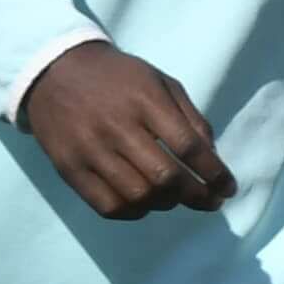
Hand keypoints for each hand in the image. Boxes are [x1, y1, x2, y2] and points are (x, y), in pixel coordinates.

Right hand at [17, 44, 234, 220]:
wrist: (55, 71)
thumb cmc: (119, 79)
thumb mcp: (161, 82)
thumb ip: (191, 118)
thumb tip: (213, 160)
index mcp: (144, 100)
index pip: (188, 147)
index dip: (214, 173)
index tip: (228, 188)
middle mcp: (116, 126)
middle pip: (164, 177)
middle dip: (196, 196)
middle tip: (210, 201)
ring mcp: (89, 149)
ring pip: (137, 196)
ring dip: (167, 204)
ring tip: (176, 199)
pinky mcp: (68, 168)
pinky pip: (107, 206)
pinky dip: (134, 212)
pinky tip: (145, 203)